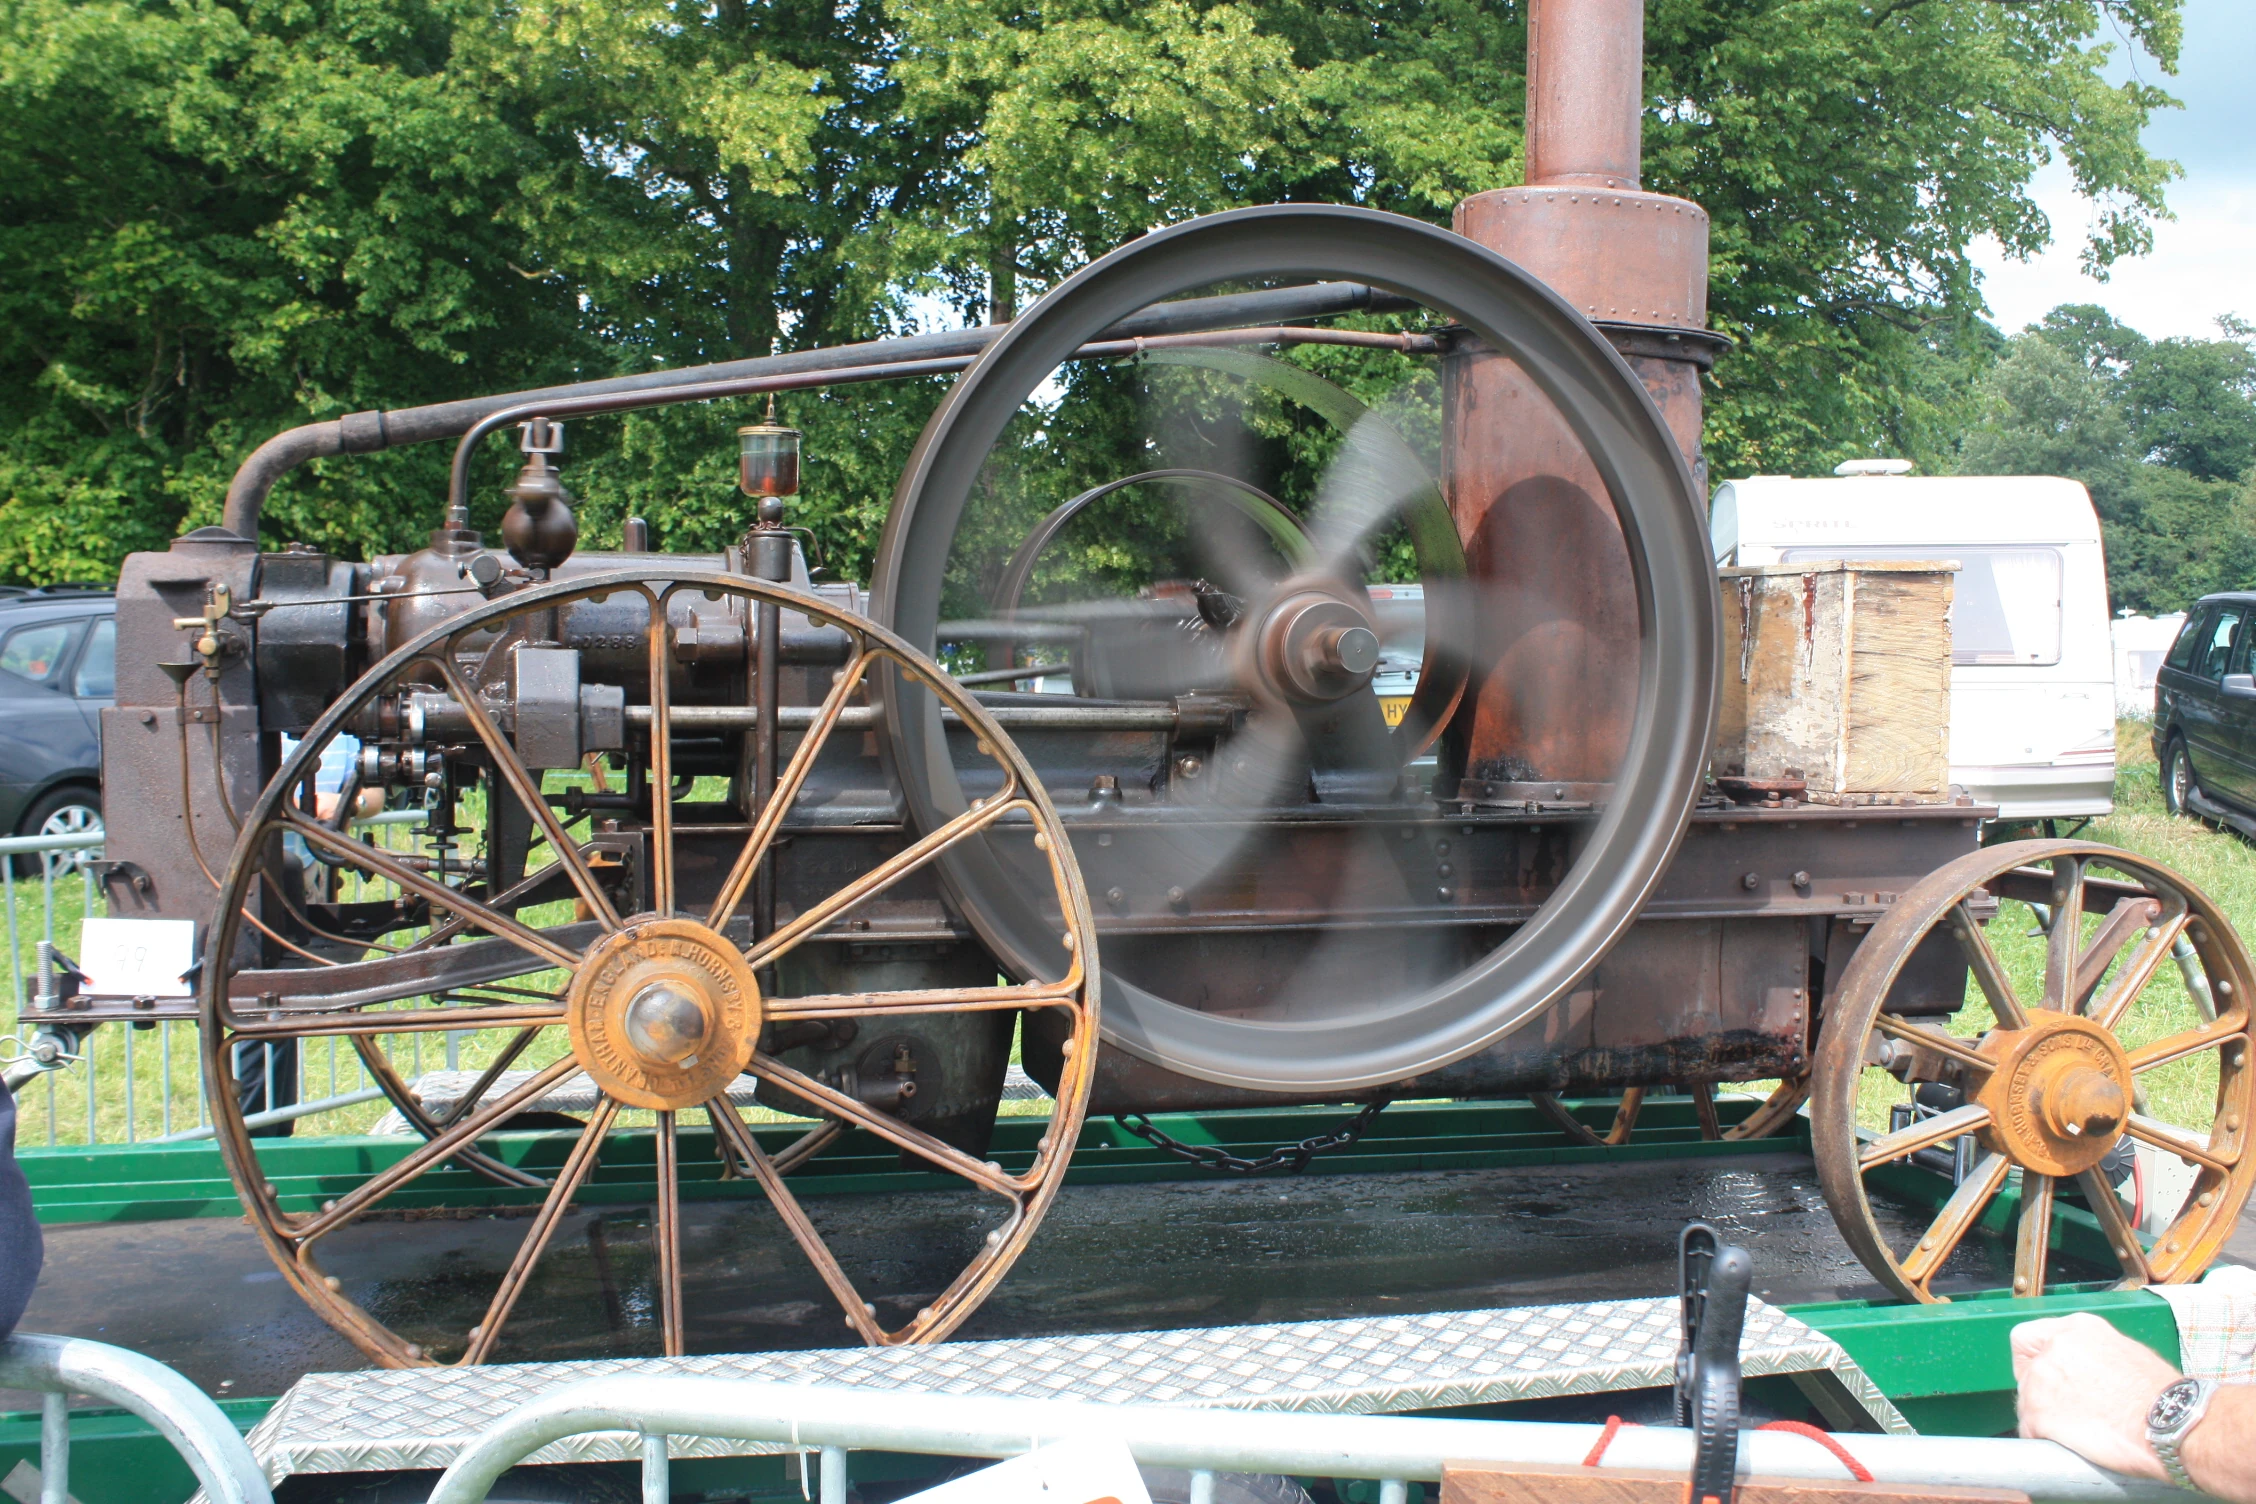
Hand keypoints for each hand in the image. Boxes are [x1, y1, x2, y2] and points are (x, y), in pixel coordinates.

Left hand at [2012, 1312, 2179, 1478]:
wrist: (2173, 1423)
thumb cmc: (2163, 1396)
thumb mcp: (2125, 1353)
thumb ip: (2092, 1355)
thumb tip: (2082, 1370)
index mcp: (2077, 1328)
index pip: (2028, 1337)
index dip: (2034, 1360)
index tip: (2046, 1377)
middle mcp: (2054, 1347)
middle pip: (2027, 1372)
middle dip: (2042, 1392)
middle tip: (2067, 1410)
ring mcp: (2043, 1379)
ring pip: (2027, 1402)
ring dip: (2045, 1419)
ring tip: (2078, 1432)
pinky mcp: (2040, 1412)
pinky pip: (2031, 1430)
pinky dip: (2045, 1440)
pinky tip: (2072, 1445)